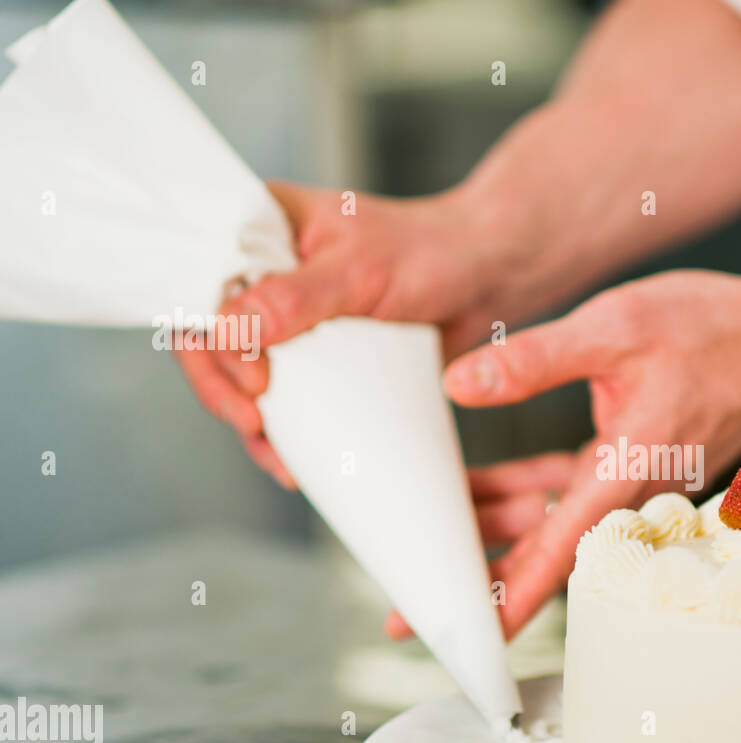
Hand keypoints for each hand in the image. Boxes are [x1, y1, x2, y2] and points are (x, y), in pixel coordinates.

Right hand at [172, 179, 530, 485]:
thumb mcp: (359, 269)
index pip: (197, 285)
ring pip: (240, 377)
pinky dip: (286, 434)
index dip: (210, 339)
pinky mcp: (316, 358)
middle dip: (225, 389)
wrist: (488, 275)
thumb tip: (231, 328)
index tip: (253, 380)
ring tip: (279, 457)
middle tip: (257, 422)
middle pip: (209, 339)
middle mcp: (263, 272)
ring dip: (252, 423)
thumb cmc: (430, 252)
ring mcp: (287, 320)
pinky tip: (297, 462)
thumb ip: (294, 296)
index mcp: (258, 227)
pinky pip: (284, 399)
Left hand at [388, 268, 740, 640]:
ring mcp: (632, 484)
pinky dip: (527, 493)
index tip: (461, 638)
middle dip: (477, 579)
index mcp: (623, 472)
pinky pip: (568, 495)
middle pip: (541, 554)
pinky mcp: (634, 465)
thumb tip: (459, 385)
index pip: (552, 554)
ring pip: (548, 523)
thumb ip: (534, 361)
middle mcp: (627, 493)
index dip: (503, 601)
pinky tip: (489, 484)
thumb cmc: (713, 330)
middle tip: (412, 609)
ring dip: (495, 528)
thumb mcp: (615, 328)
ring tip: (432, 532)